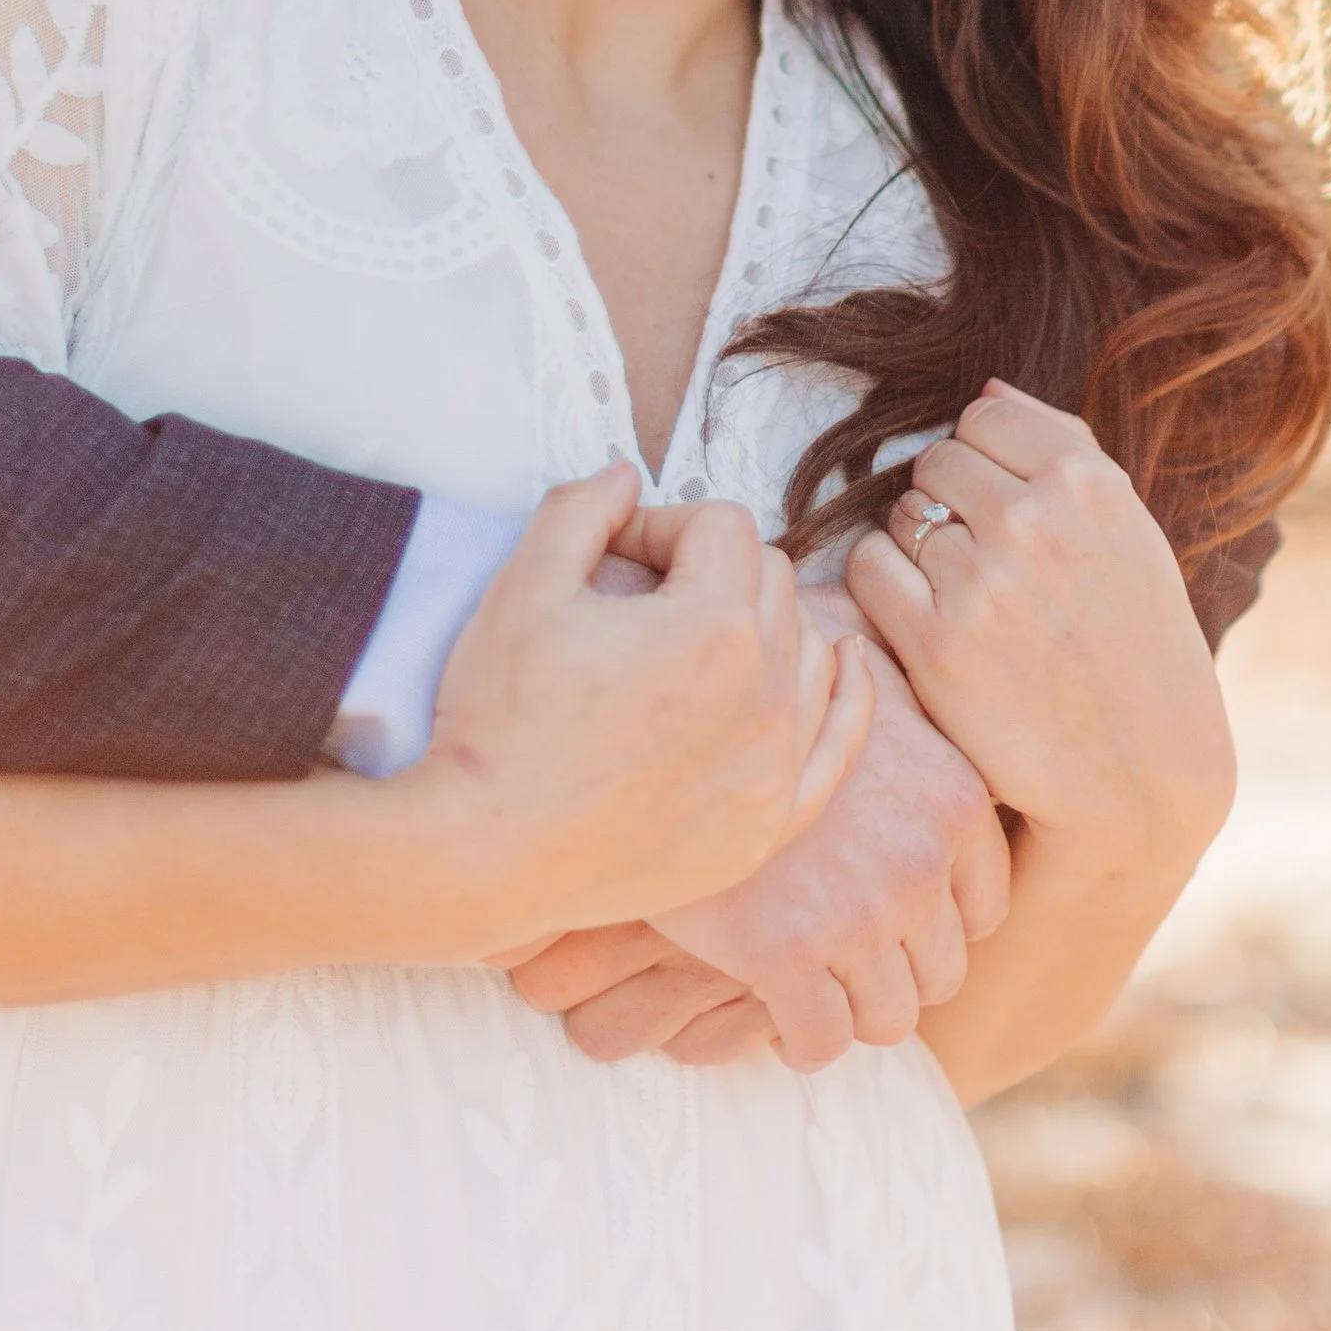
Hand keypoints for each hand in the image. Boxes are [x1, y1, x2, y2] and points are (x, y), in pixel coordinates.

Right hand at [420, 467, 873, 948]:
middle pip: (771, 579)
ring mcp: (774, 766)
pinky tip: (845, 664)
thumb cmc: (499, 724)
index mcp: (715, 626)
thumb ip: (582, 508)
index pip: (722, 525)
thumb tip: (625, 476)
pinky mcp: (768, 826)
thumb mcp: (524, 586)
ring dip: (763, 625)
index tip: (611, 554)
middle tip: (639, 599)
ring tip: (697, 639)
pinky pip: (839, 745)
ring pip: (810, 649)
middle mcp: (765, 693)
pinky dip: (846, 697)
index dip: (660, 524)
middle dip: (710, 569)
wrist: (484, 854)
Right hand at [507, 584, 1009, 1071]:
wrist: (658, 709)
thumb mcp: (846, 677)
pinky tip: (773, 1013)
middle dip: (895, 973)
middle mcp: (921, 859)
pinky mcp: (784, 955)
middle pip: (944, 972)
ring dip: (852, 1013)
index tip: (892, 921)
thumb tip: (897, 694)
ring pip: (889, 1019)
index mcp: (954, 796)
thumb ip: (894, 705)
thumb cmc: (752, 685)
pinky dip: (800, 1040)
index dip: (937, 922)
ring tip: (810, 989)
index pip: (987, 908)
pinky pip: (820, 1041)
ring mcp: (857, 913)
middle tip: (843, 959)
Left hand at [850, 385, 1234, 877]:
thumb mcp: (1130, 534)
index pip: (983, 416)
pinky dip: (885, 588)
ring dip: (919, 550)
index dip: (984, 459)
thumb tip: (987, 389)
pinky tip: (926, 618)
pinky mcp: (937, 646)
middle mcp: (1035, 523)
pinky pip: (868, 568)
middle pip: (935, 462)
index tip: (1004, 504)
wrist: (1140, 776)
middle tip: (985, 561)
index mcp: (1089, 484)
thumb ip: (1064, 449)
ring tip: (969, 599)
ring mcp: (983, 584)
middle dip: (950, 503)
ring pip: (901, 516)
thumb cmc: (1136, 645)